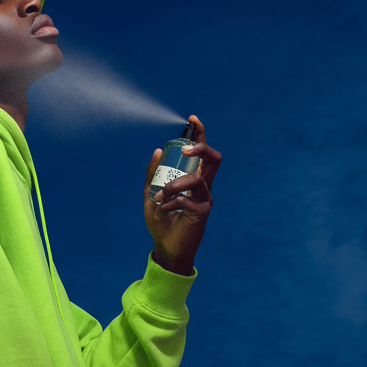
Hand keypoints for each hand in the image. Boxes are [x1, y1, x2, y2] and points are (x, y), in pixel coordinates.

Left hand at [143, 114, 221, 275]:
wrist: (165, 247)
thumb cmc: (162, 222)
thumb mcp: (151, 195)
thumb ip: (153, 175)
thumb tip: (157, 151)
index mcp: (192, 180)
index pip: (201, 153)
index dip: (200, 134)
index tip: (192, 119)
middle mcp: (203, 186)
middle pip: (214, 159)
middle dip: (201, 148)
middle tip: (185, 150)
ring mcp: (205, 198)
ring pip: (198, 178)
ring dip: (175, 184)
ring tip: (161, 196)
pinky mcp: (203, 212)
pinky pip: (188, 199)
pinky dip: (172, 202)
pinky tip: (164, 210)